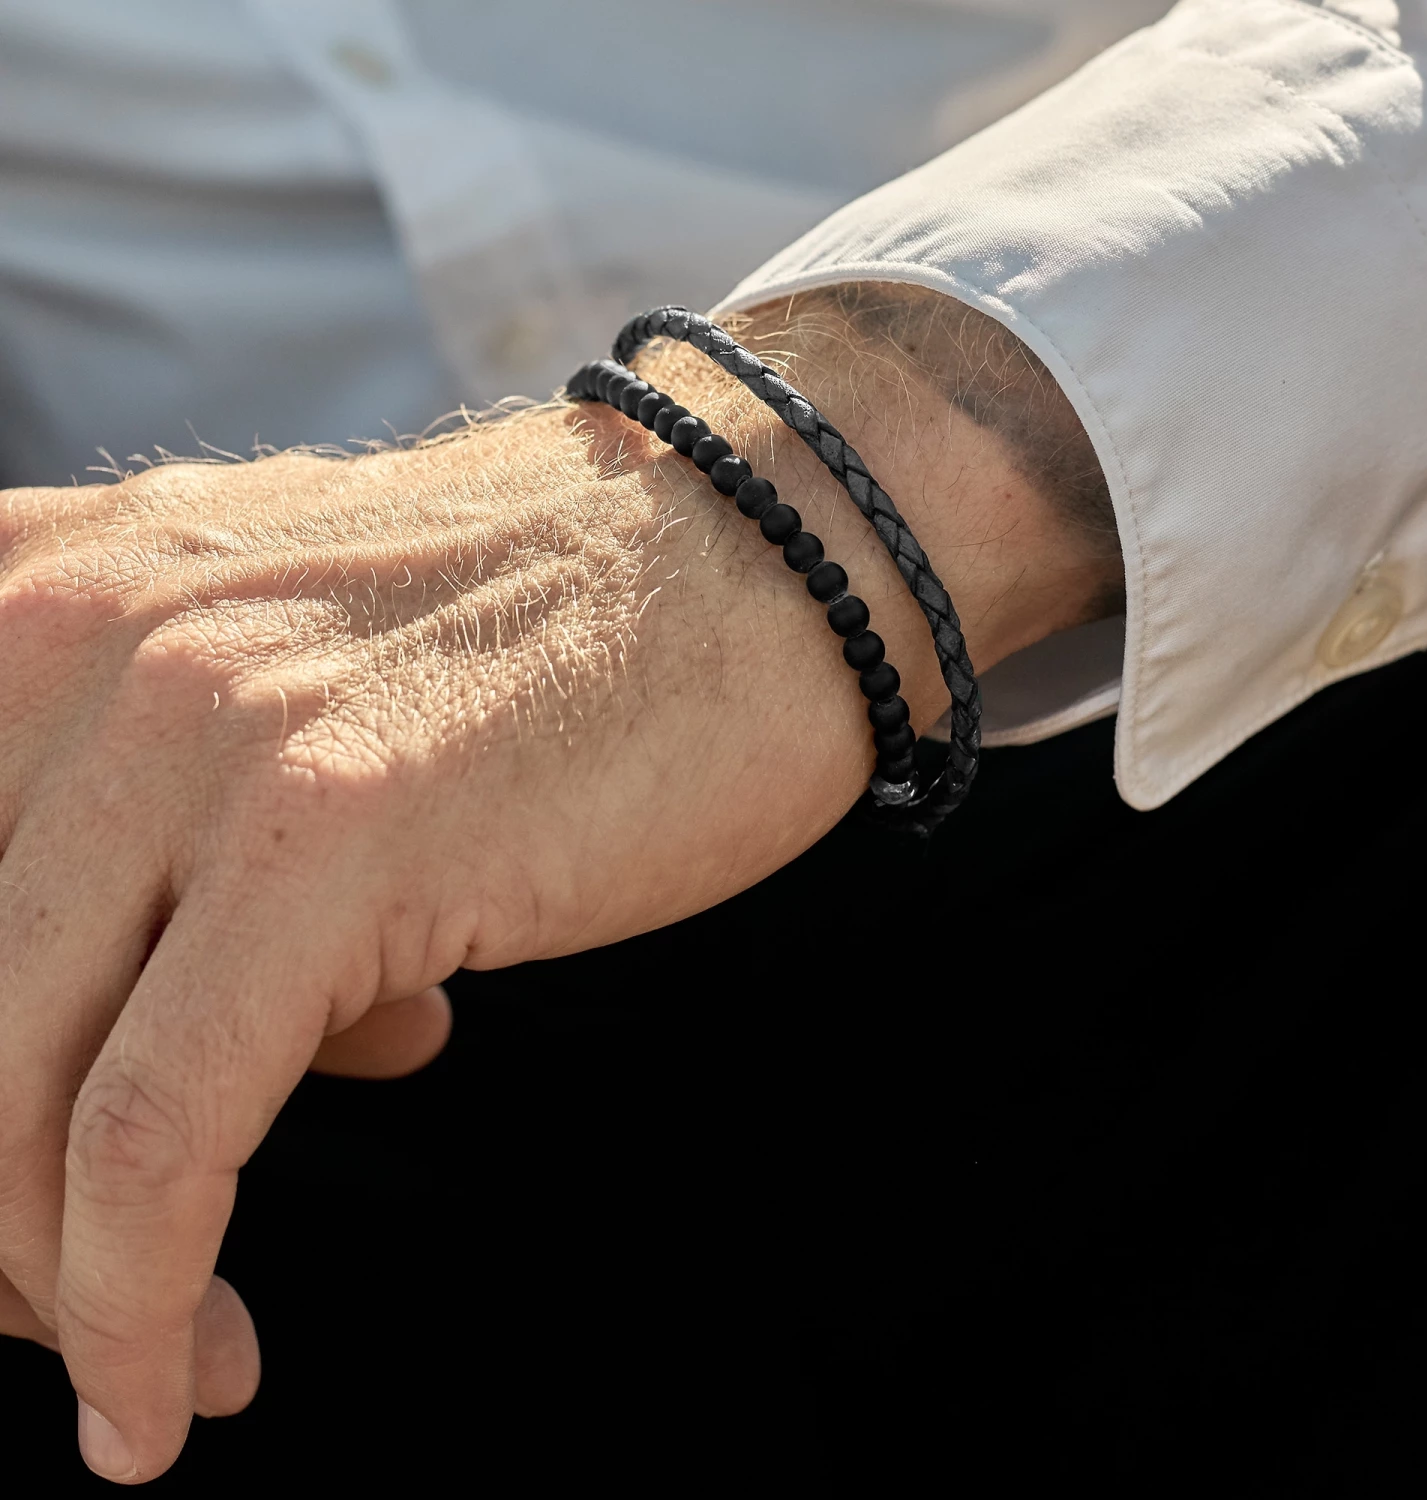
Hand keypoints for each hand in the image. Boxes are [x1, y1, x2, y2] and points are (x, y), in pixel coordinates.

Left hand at [0, 287, 1115, 1481]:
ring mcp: (203, 730)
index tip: (15, 1209)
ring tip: (164, 1356)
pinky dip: (140, 1298)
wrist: (764, 555)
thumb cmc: (568, 636)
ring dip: (61, 1283)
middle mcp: (80, 636)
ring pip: (14, 1090)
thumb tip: (214, 1052)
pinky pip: (161, 1133)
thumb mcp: (312, 684)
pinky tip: (179, 1389)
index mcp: (46, 591)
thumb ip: (202, 840)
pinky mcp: (330, 839)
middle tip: (73, 1308)